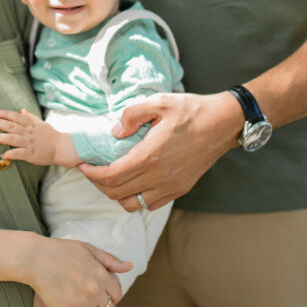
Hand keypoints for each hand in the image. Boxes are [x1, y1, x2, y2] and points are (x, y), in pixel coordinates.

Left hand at [0, 108, 78, 166]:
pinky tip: (2, 155)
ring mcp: (29, 143)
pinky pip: (18, 153)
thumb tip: (22, 109)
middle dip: (0, 123)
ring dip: (0, 137)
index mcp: (31, 125)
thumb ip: (31, 117)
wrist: (61, 148)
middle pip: (12, 126)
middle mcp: (29, 133)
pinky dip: (9, 154)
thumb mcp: (41, 123)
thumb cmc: (51, 136)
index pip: (18, 117)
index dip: (8, 114)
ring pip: (12, 139)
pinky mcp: (30, 154)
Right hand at [29, 237, 131, 306]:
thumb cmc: (61, 251)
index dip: (111, 295)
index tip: (103, 294)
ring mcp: (82, 303)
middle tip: (93, 304)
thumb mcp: (88, 249)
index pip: (118, 294)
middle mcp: (95, 290)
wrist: (35, 259)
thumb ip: (110, 260)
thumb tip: (129, 266)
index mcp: (101, 274)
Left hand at [78, 92, 243, 210]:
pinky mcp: (180, 189)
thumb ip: (131, 115)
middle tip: (92, 170)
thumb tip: (114, 133)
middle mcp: (160, 176)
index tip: (83, 165)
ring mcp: (171, 186)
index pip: (111, 176)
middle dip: (98, 184)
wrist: (223, 123)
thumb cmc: (191, 110)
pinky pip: (150, 204)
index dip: (91, 174)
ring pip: (133, 204)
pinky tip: (133, 181)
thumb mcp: (158, 102)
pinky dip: (136, 198)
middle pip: (117, 193)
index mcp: (151, 155)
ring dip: (117, 194)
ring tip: (111, 177)